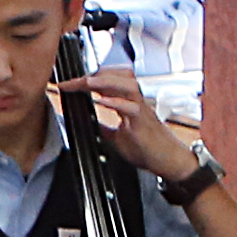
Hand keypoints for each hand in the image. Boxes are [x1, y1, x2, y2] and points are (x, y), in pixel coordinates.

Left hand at [76, 63, 196, 176]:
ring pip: (128, 85)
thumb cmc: (148, 149)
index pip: (108, 82)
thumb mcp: (117, 137)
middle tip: (74, 81)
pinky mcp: (144, 123)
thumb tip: (87, 123)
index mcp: (128, 103)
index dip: (87, 80)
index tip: (67, 85)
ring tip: (87, 82)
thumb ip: (103, 127)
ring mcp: (141, 110)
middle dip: (95, 74)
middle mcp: (136, 102)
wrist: (169, 161)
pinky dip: (116, 102)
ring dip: (106, 81)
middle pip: (119, 76)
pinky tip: (101, 101)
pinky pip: (132, 107)